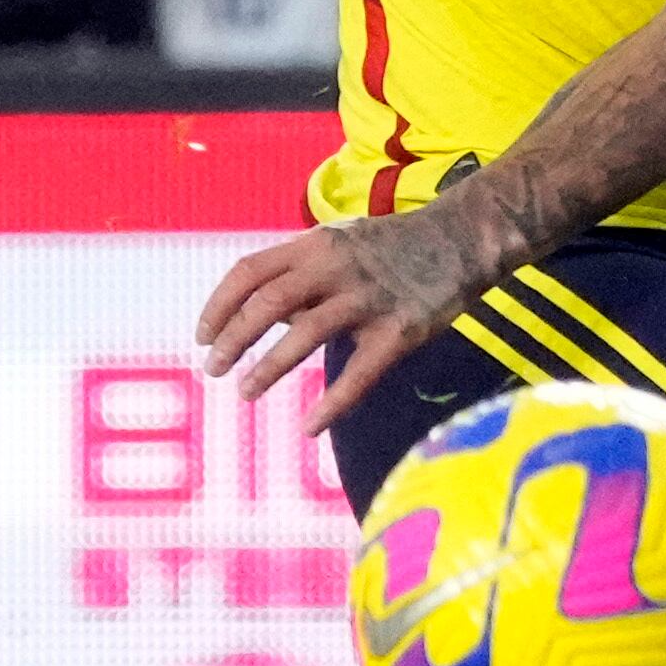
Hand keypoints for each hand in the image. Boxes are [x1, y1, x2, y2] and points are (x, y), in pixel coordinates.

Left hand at [198, 209, 497, 426]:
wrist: (463, 238)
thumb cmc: (396, 244)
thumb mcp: (341, 241)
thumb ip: (302, 273)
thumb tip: (267, 319)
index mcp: (315, 244)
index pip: (249, 272)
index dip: (219, 306)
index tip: (202, 336)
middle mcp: (336, 268)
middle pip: (268, 304)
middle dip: (232, 340)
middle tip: (213, 369)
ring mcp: (369, 299)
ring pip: (305, 336)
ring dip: (268, 368)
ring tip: (247, 391)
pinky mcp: (401, 330)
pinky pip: (359, 373)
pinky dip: (332, 403)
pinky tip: (310, 427)